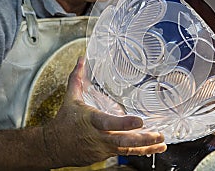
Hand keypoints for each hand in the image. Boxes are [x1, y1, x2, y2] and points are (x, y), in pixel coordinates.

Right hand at [42, 57, 166, 167]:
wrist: (52, 146)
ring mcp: (102, 148)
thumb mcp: (70, 98)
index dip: (124, 123)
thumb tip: (81, 59)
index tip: (139, 121)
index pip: (108, 122)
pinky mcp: (105, 155)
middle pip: (122, 140)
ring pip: (126, 149)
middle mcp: (98, 136)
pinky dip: (138, 152)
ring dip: (145, 147)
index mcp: (91, 120)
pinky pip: (123, 153)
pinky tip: (152, 149)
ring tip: (161, 144)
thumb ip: (77, 78)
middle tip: (159, 135)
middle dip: (142, 139)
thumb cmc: (63, 121)